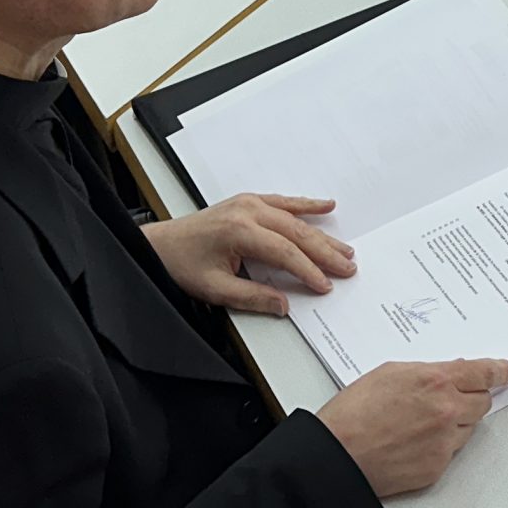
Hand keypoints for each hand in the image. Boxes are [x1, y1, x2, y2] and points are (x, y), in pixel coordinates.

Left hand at [143, 193, 356, 312]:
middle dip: (324, 252)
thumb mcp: (214, 290)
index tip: (325, 285)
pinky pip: (283, 202)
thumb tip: (283, 305)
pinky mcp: (248, 202)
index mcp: (239, 231)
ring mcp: (249, 204)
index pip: (285, 252)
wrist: (160, 245)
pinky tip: (325, 207)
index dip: (308, 270)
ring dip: (321, 234)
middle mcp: (247, 212)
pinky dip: (306, 205)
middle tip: (347, 267)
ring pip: (294, 218)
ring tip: (344, 248)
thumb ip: (251, 298)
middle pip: (296, 233)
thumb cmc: (182, 264)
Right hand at [317, 359, 507, 496]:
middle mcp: (447, 411)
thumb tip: (451, 374)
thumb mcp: (391, 373)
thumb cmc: (354, 413)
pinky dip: (439, 446)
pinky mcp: (437, 468)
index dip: (499, 372)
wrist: (337, 455)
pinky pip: (450, 452)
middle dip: (471, 397)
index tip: (505, 372)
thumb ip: (428, 372)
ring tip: (419, 422)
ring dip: (454, 422)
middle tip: (451, 398)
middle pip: (483, 402)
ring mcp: (445, 442)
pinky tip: (413, 442)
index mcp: (437, 381)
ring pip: (467, 428)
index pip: (485, 373)